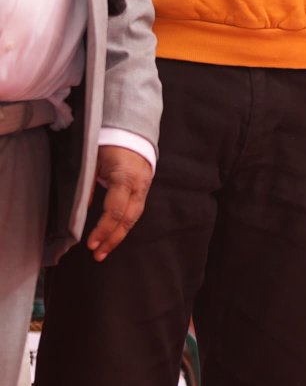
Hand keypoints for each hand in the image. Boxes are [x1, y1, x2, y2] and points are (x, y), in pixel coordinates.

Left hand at [84, 145, 152, 261]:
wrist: (132, 131)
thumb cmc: (110, 145)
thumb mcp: (94, 162)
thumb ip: (88, 186)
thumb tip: (81, 211)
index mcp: (125, 178)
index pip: (115, 210)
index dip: (103, 229)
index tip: (90, 244)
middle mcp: (139, 185)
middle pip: (128, 218)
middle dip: (113, 238)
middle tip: (98, 255)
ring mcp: (144, 187)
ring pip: (134, 217)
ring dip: (119, 235)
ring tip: (104, 250)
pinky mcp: (144, 188)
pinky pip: (135, 210)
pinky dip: (124, 225)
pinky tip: (113, 234)